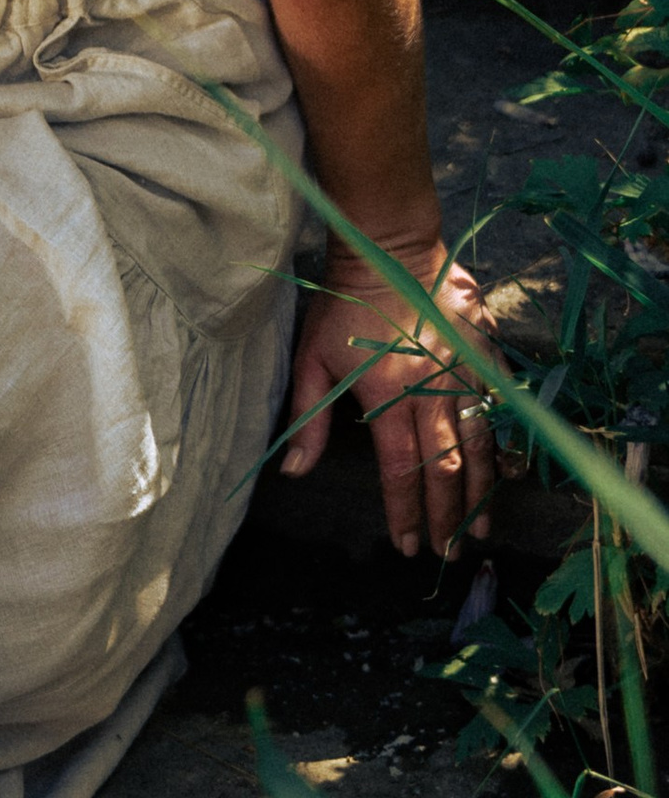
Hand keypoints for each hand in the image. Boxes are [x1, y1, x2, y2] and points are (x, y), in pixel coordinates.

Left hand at [280, 231, 499, 559]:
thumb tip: (293, 472)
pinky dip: (504, 443)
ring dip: (481, 492)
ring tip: (479, 528)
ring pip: (479, 446)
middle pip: (445, 469)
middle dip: (447, 516)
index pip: (399, 470)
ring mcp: (463, 374)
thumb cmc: (343, 303)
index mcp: (387, 395)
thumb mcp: (312, 358)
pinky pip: (501, 408)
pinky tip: (505, 471)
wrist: (388, 247)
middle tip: (447, 550)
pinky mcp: (485, 355)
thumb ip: (308, 419)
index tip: (408, 544)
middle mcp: (431, 391)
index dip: (405, 512)